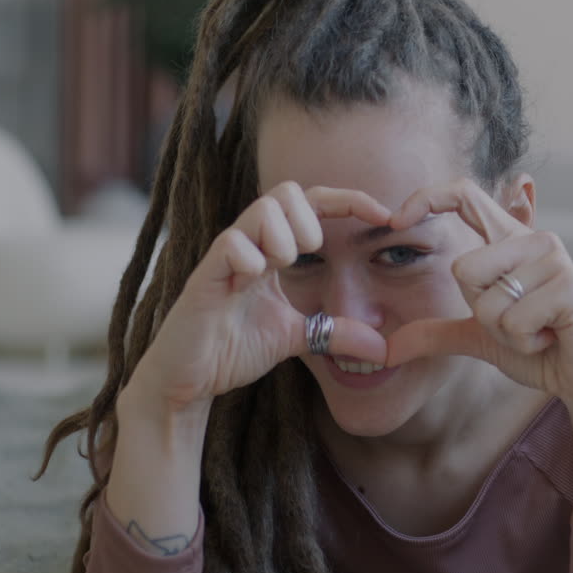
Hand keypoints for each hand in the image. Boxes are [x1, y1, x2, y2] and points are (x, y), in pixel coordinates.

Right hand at [131, 182, 389, 412]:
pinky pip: (231, 244)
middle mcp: (248, 244)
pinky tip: (247, 285)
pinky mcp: (204, 277)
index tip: (385, 215)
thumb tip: (381, 346)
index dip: (349, 200)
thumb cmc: (232, 349)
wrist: (187, 380)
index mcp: (271, 251)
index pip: (312, 203)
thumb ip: (335, 332)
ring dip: (282, 240)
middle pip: (286, 191)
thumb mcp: (296, 337)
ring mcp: (225, 257)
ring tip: (273, 272)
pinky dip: (250, 260)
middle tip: (305, 259)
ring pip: (262, 210)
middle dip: (308, 223)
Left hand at [384, 179, 572, 413]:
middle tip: (518, 322)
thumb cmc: (540, 351)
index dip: (427, 198)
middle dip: (480, 313)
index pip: (465, 195)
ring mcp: (555, 260)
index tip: (396, 218)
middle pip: (463, 269)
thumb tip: (386, 350)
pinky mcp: (569, 287)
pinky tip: (551, 338)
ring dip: (505, 332)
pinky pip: (514, 320)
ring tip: (538, 331)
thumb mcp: (478, 337)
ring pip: (487, 301)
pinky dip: (525, 342)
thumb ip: (434, 333)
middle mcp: (534, 241)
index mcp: (511, 241)